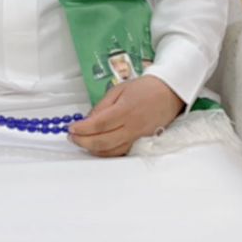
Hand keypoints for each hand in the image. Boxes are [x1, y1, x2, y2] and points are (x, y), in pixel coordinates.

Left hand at [68, 75, 183, 157]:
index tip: (71, 129)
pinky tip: (98, 148)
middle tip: (73, 138)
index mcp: (125, 110)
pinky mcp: (142, 143)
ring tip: (83, 143)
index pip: (98, 125)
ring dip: (93, 150)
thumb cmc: (145, 88)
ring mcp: (138, 137)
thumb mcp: (119, 89)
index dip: (82, 129)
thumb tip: (88, 120)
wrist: (169, 92)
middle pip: (102, 142)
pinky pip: (121, 153)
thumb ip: (102, 106)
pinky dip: (107, 153)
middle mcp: (132, 127)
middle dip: (83, 142)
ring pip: (111, 152)